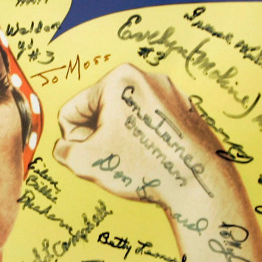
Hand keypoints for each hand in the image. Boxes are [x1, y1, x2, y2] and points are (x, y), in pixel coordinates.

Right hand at [53, 64, 230, 210]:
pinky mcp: (185, 111)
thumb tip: (66, 147)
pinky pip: (149, 127)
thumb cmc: (143, 168)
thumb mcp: (84, 162)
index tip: (94, 156)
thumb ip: (62, 151)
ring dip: (121, 142)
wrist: (199, 184)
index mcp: (118, 79)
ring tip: (138, 162)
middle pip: (99, 113)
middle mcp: (146, 78)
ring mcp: (170, 93)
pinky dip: (145, 143)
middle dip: (99, 139)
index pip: (72, 111)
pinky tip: (155, 160)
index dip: (73, 141)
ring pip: (125, 121)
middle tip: (117, 161)